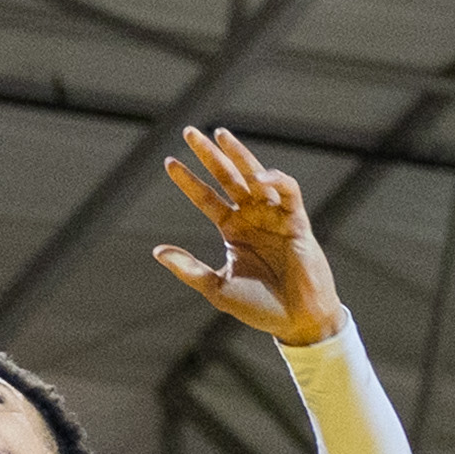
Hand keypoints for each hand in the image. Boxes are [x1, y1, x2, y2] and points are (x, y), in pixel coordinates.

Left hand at [150, 127, 347, 345]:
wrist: (297, 321)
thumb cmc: (260, 308)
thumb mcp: (217, 288)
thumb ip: (189, 269)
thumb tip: (157, 251)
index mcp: (233, 231)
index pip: (206, 198)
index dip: (188, 180)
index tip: (169, 162)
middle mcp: (252, 218)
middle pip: (227, 178)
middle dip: (209, 155)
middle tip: (189, 132)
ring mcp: (275, 217)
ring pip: (255, 176)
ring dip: (239, 155)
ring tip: (220, 135)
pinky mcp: (297, 221)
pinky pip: (288, 192)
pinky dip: (275, 180)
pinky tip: (258, 178)